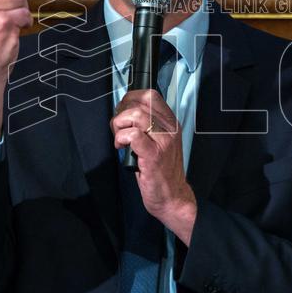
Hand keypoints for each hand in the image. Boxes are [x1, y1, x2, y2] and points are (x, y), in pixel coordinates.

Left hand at [111, 89, 196, 244]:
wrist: (173, 197)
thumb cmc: (163, 172)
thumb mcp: (160, 142)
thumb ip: (148, 126)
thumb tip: (126, 112)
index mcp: (171, 124)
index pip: (151, 95)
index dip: (131, 98)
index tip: (122, 111)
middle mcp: (169, 129)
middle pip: (141, 102)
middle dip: (122, 112)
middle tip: (118, 127)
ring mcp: (163, 142)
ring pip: (136, 115)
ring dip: (120, 125)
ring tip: (120, 138)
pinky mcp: (154, 155)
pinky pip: (134, 135)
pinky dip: (122, 138)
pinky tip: (121, 146)